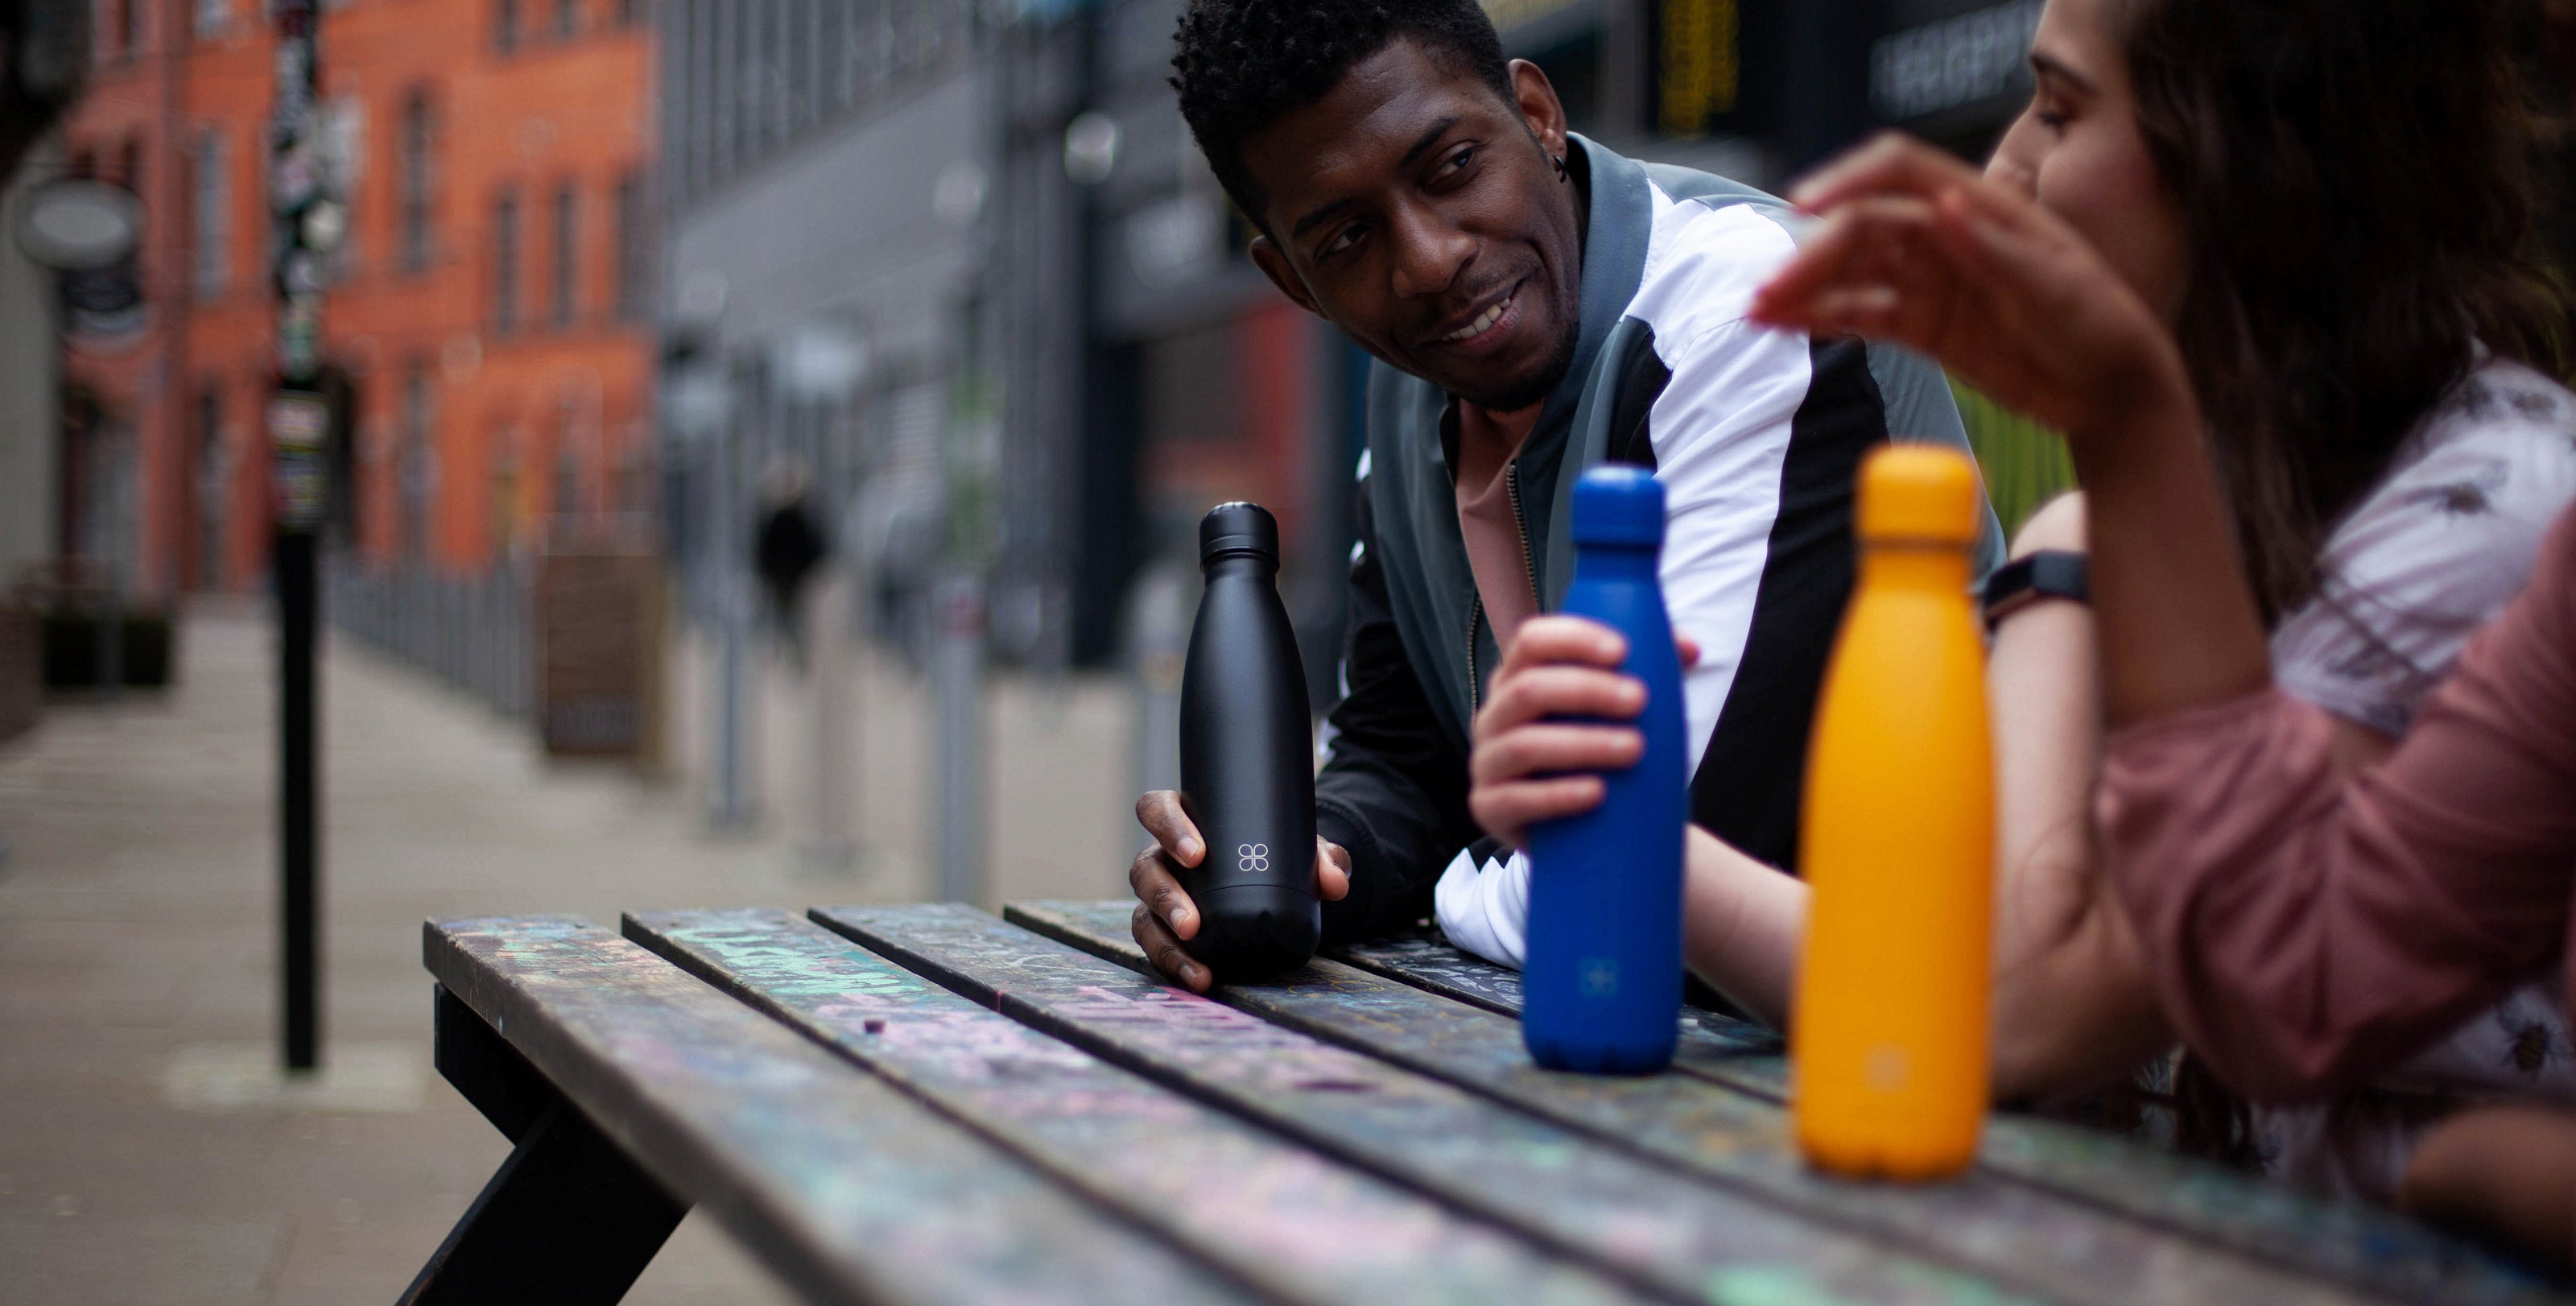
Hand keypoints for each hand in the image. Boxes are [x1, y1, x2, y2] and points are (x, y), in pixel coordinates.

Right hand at [1129, 791, 1350, 993]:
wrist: (1277, 889)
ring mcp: (1160, 895)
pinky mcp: (1165, 930)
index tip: (1197, 854)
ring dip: (1164, 937)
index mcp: (1185, 820)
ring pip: (1145, 912)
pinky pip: (1156, 946)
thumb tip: (1335, 883)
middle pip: (1144, 869)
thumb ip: (1325, 859)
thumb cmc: (1276, 855)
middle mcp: (1164, 857)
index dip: (1168, 827)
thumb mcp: (1301, 850)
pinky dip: (1174, 963)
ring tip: (1193, 953)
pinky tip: (1198, 977)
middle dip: (1164, 895)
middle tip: (1193, 922)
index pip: (1157, 809)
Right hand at [1468, 617, 1700, 848]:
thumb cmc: (1601, 753)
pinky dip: (1559, 796)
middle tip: (1640, 701)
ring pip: (1524, 745)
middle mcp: (1494, 715)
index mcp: (1519, 677)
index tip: (1623, 651)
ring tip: (1635, 749)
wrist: (1586, 829)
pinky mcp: (1488, 808)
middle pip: (1529, 689)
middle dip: (1588, 691)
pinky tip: (1598, 794)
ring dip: (1583, 744)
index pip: (1532, 641)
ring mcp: (1487, 762)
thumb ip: (1652, 674)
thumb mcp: (1621, 712)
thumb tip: (1690, 651)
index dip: (1574, 640)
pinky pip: (1515, 800)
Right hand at [1748, 133, 2190, 447]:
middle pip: (1863, 227)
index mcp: (1982, 207)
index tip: (1804, 210)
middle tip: (1768, 291)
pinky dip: (1823, 318)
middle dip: (1812, 254)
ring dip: (1805, 288)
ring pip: (1853, 272)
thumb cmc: (2102, 327)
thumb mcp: (2058, 288)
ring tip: (1758, 313)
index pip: (1901, 172)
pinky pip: (1863, 315)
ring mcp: (1931, 282)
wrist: (2114, 393)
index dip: (1848, 180)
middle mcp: (1948, 236)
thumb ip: (1996, 250)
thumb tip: (1946, 206)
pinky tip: (1785, 326)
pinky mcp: (1923, 327)